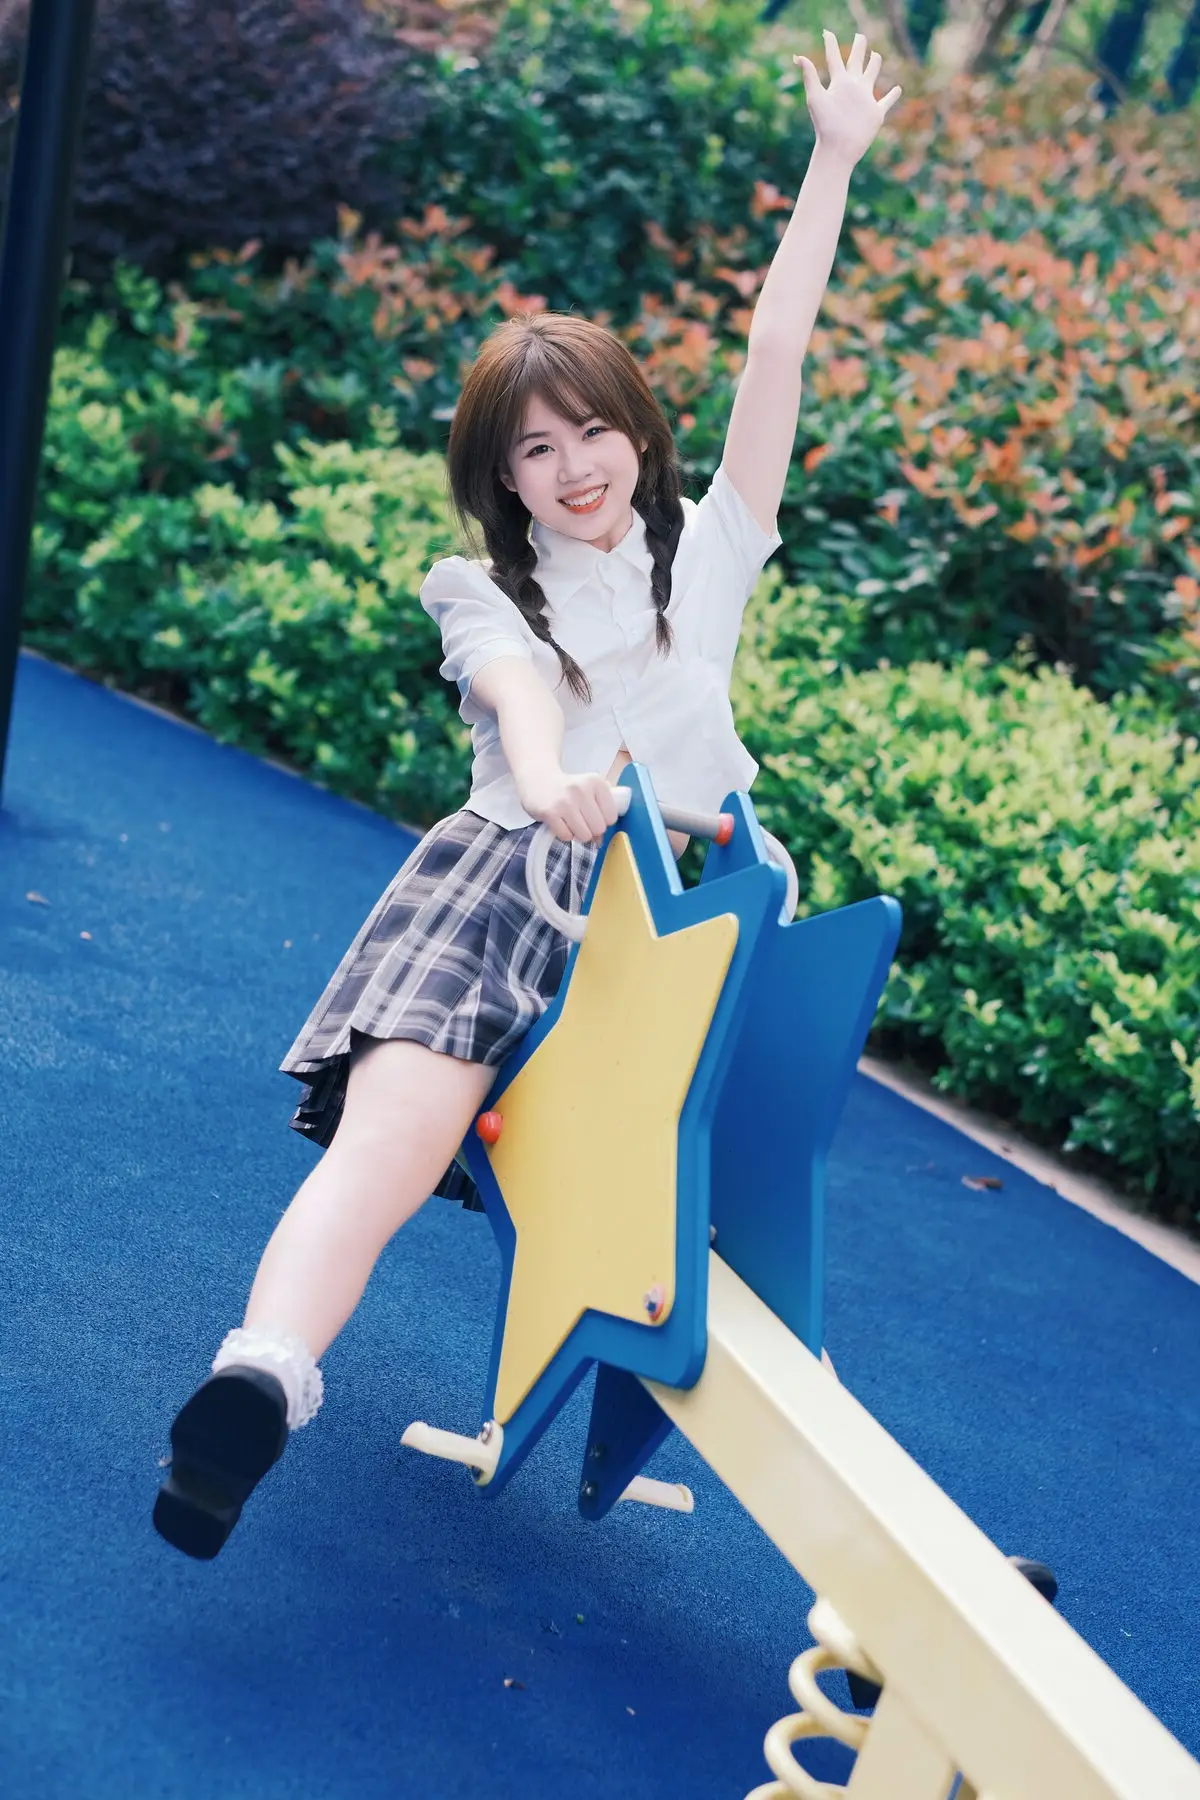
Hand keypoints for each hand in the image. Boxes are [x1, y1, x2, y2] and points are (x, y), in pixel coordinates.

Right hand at [518, 769, 620, 844]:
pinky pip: (566, 836)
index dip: (603, 821)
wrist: (538, 778)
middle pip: (598, 828)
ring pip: (584, 835)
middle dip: (591, 830)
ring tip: (570, 821)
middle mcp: (582, 790)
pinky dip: (564, 834)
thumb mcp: (589, 790)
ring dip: (578, 833)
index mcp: (596, 782)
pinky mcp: (549, 812)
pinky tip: (560, 822)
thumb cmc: (568, 789)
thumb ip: (601, 810)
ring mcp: (565, 801)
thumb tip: (600, 840)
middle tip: (581, 820)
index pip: (611, 817)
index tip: (593, 815)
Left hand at [794, 30, 901, 167]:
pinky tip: (897, 89)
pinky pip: (887, 101)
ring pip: (872, 76)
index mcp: (839, 83)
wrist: (837, 148)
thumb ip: (810, 76)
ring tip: (876, 56)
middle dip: (859, 48)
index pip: (834, 58)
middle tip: (860, 37)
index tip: (826, 32)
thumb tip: (797, 56)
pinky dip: (893, 95)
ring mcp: (865, 99)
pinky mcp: (876, 113)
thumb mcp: (816, 97)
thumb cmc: (825, 125)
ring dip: (874, 65)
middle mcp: (852, 88)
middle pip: (856, 61)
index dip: (830, 44)